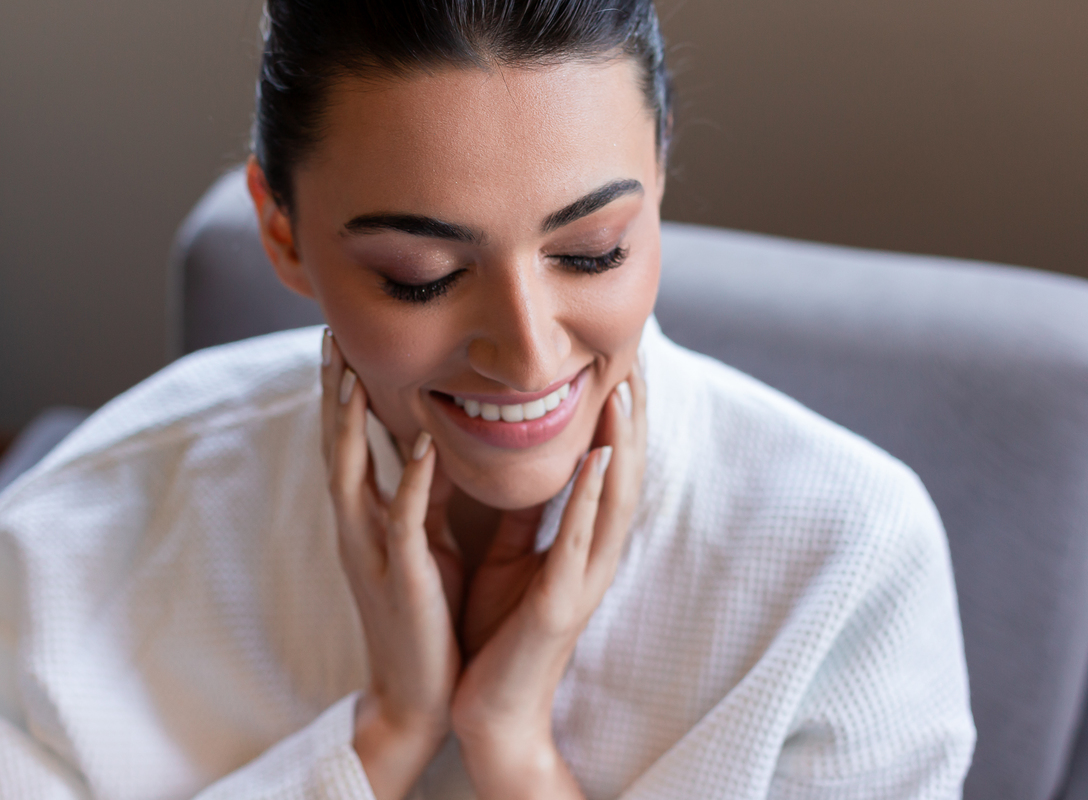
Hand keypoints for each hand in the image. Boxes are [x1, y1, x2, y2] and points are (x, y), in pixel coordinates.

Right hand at [320, 330, 462, 799]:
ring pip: (350, 475)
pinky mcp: (402, 577)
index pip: (345, 443)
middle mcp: (357, 528)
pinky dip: (413, 478)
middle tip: (327, 335)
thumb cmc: (425, 615)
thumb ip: (420, 496)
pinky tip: (425, 442)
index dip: (339, 393)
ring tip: (352, 371)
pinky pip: (405, 519)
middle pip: (334, 447)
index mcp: (364, 519)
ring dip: (350, 423)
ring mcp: (372, 552)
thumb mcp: (421, 543)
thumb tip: (431, 445)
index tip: (338, 341)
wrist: (419, 694)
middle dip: (331, 391)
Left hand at [452, 364, 647, 798]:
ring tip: (626, 391)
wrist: (490, 708)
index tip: (619, 363)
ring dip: (622, 444)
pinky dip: (591, 497)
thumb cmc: (500, 631)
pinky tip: (599, 457)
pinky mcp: (560, 604)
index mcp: (578, 546)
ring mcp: (582, 581)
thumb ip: (529, 515)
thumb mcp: (513, 559)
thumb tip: (534, 465)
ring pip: (614, 501)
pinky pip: (580, 541)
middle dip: (633, 418)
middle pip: (624, 475)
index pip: (606, 469)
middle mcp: (591, 558)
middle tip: (640, 358)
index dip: (618, 419)